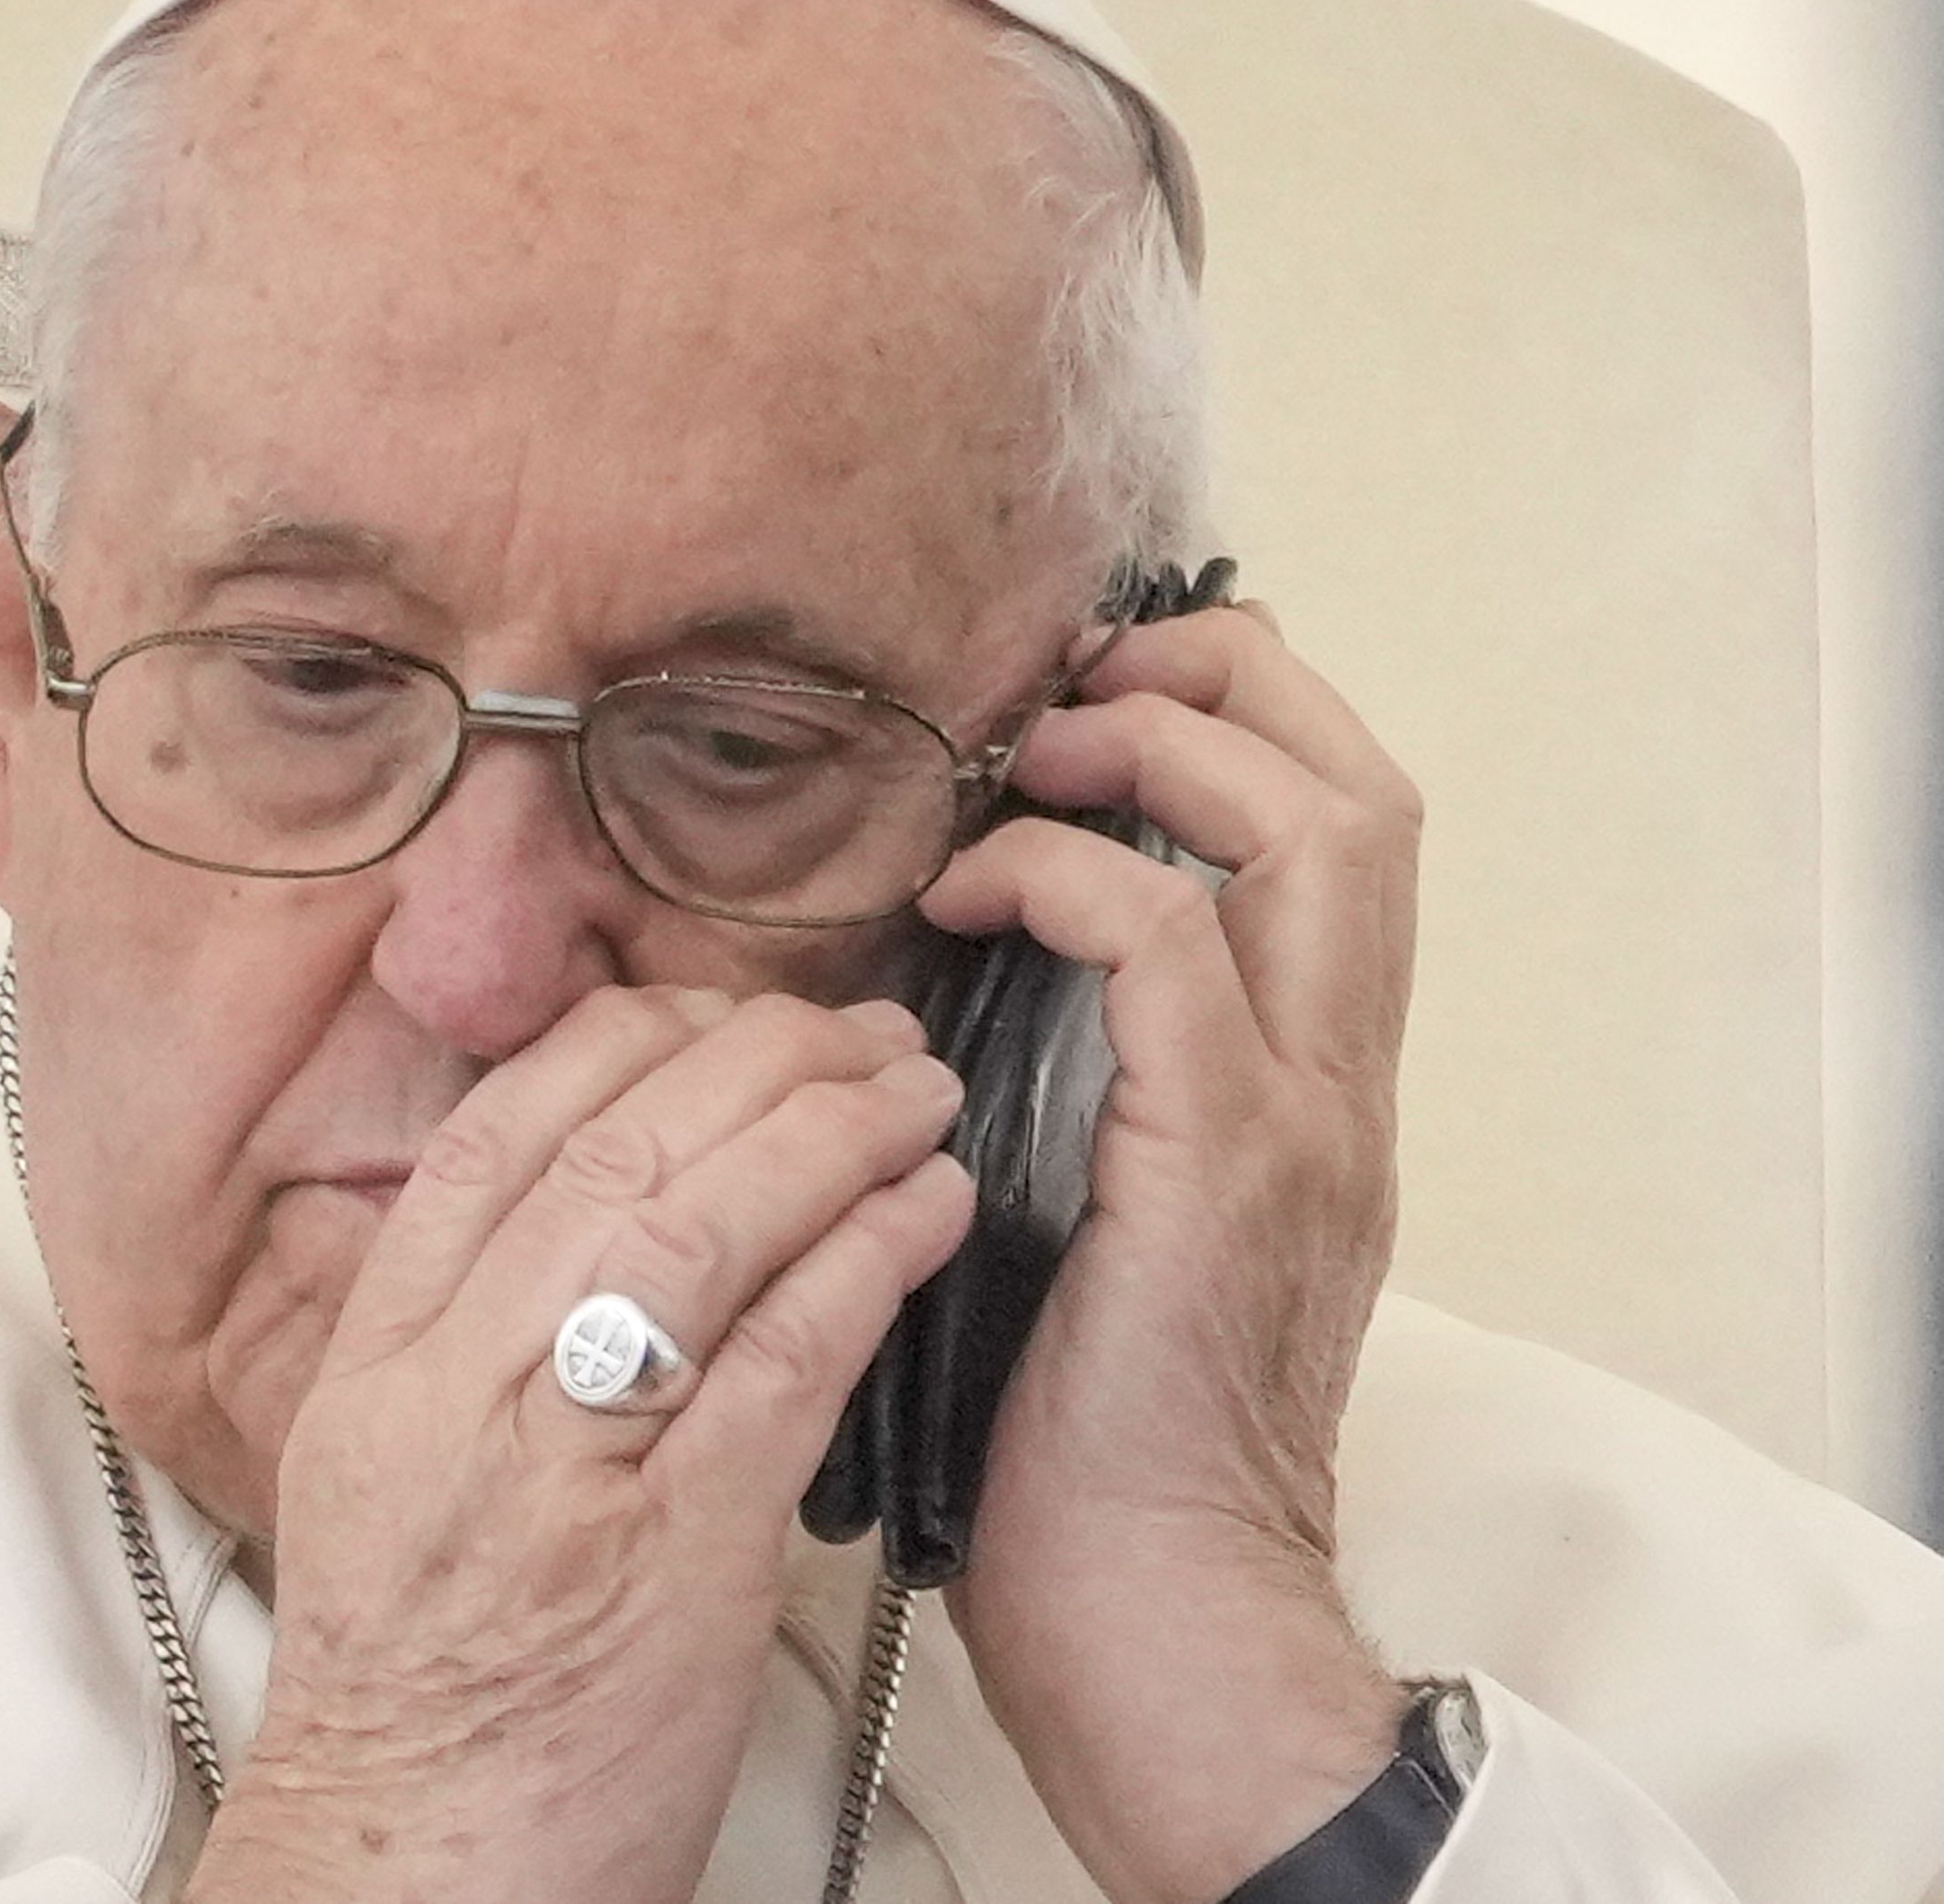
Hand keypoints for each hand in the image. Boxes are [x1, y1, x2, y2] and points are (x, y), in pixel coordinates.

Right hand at [187, 988, 973, 1903]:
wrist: (420, 1873)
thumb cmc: (426, 1702)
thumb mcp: (378, 1487)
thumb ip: (447, 1349)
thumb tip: (541, 1226)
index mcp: (382, 1366)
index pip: (490, 1137)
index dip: (614, 1044)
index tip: (706, 1016)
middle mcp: (459, 1390)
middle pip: (606, 1149)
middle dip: (745, 1059)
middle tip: (845, 1028)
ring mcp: (564, 1464)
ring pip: (697, 1222)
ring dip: (827, 1129)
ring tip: (914, 1088)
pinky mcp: (678, 1549)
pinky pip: (785, 1355)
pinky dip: (866, 1256)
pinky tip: (929, 1206)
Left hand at [921, 603, 1418, 1903]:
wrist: (1156, 1618)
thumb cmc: (1084, 1439)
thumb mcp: (1092, 1218)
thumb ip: (1070, 1089)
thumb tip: (933, 976)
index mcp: (1307, 1089)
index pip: (1340, 830)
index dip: (1234, 717)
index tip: (1087, 697)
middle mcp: (1334, 1084)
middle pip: (1364, 789)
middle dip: (1227, 682)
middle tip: (1077, 678)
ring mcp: (1297, 1121)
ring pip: (1312, 833)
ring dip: (1162, 749)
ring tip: (1033, 756)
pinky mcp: (1221, 1171)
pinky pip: (1171, 951)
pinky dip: (1073, 879)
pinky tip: (972, 895)